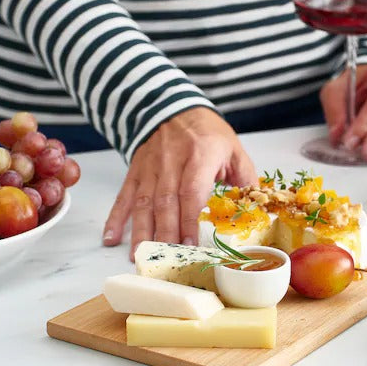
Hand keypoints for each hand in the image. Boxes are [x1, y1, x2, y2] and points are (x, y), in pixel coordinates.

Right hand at [102, 107, 256, 260]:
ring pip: (143, 201)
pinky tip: (111, 238)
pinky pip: (124, 195)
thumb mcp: (233, 149)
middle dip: (165, 232)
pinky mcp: (136, 170)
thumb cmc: (206, 132)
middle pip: (165, 201)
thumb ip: (245, 179)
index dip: (189, 219)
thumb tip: (255, 209)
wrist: (172, 107)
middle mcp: (172, 161)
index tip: (190, 243)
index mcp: (201, 155)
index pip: (192, 190)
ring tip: (140, 255)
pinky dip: (116, 217)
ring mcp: (150, 167)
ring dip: (140, 230)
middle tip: (166, 258)